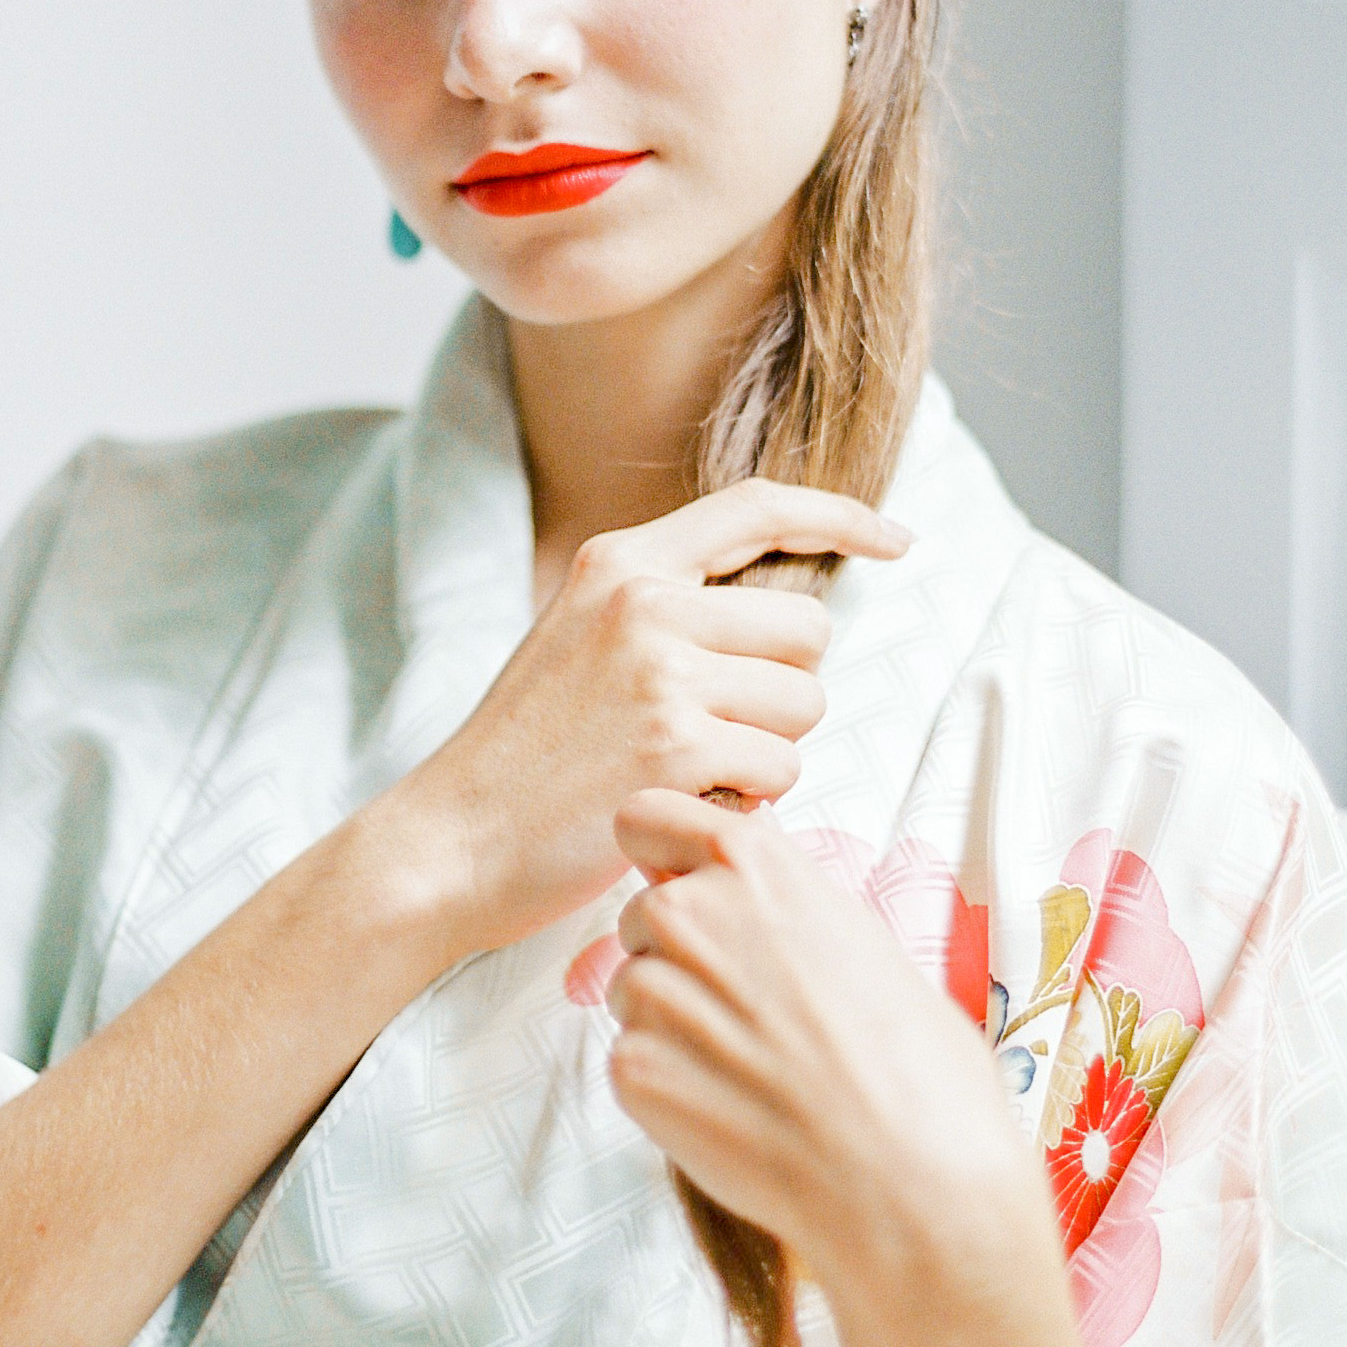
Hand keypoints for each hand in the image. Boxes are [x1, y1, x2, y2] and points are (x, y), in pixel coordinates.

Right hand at [398, 482, 907, 957]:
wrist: (449, 839)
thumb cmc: (521, 757)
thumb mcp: (575, 639)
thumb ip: (662, 611)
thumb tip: (780, 620)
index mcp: (620, 564)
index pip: (756, 508)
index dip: (842, 516)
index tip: (896, 539)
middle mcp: (645, 603)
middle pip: (806, 628)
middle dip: (784, 691)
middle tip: (717, 733)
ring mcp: (662, 673)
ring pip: (804, 706)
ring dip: (769, 754)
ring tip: (689, 774)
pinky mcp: (678, 748)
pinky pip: (781, 771)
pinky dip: (748, 803)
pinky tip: (682, 807)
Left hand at [602, 791, 1046, 1316]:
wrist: (910, 1179)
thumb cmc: (914, 1067)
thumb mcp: (861, 942)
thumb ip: (785, 912)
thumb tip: (762, 915)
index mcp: (753, 865)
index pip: (647, 814)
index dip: (660, 850)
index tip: (677, 876)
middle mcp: (689, 912)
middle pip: (640, 915)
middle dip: (675, 954)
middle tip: (747, 1013)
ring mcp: (653, 990)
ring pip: (632, 990)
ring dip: (671, 1022)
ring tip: (752, 1071)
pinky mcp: (632, 1068)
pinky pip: (630, 1059)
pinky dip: (668, 1085)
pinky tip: (734, 1111)